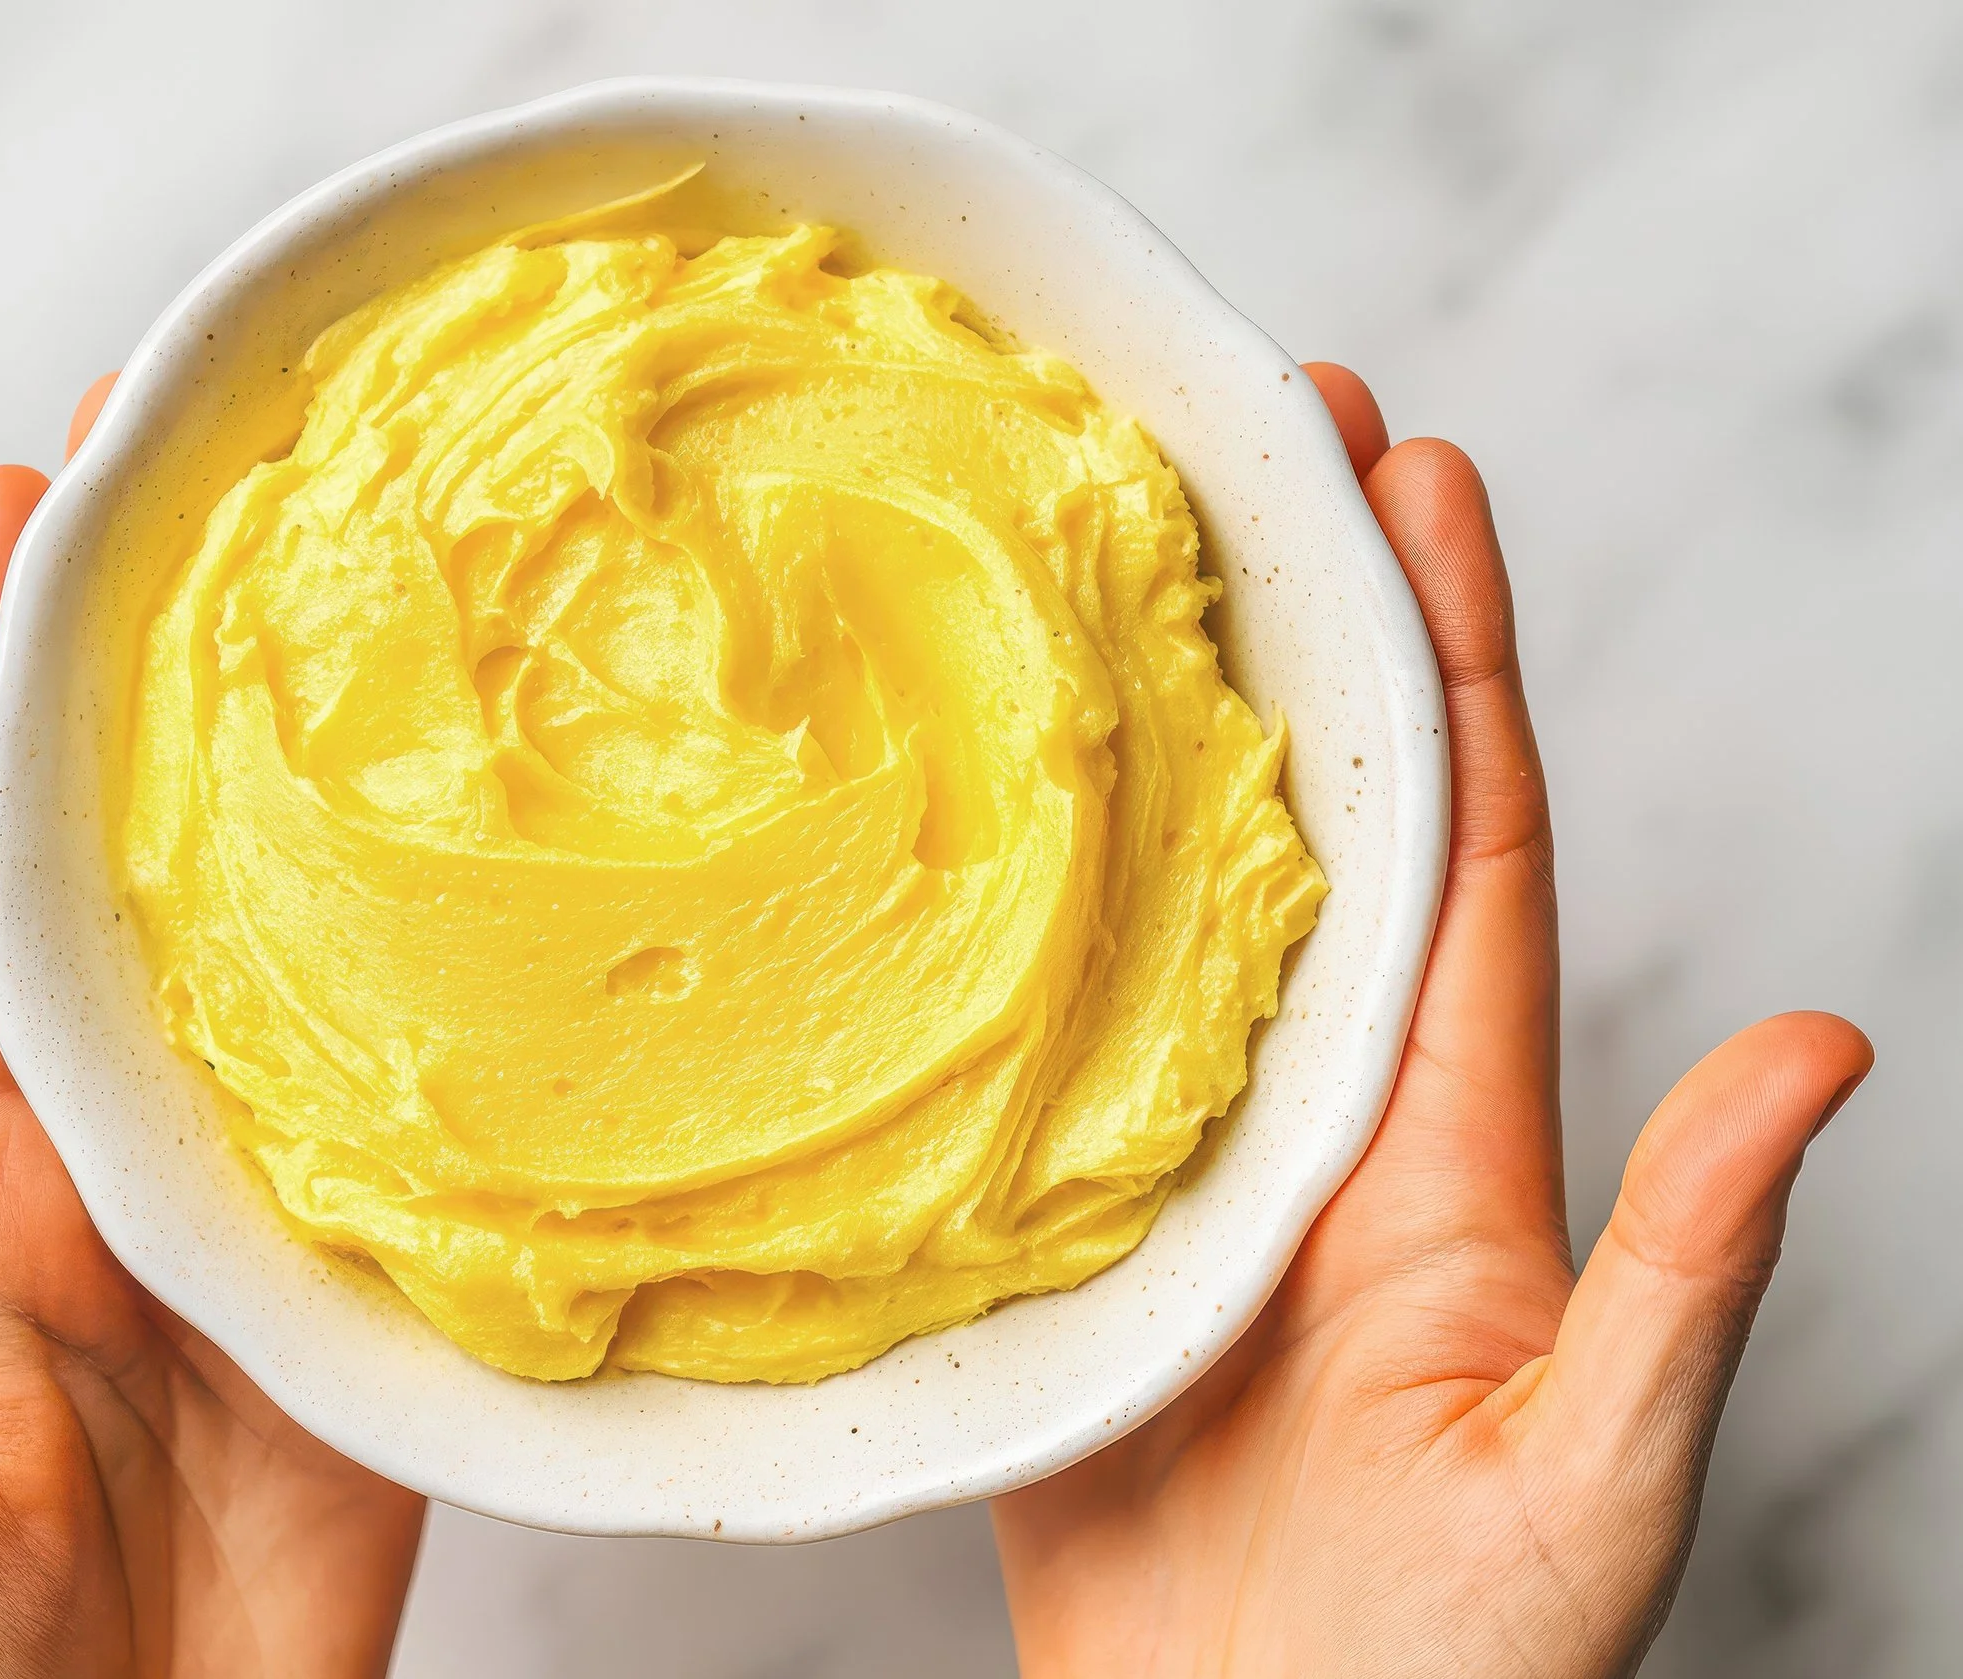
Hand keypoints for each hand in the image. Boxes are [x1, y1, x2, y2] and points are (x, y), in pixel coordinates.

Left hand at [0, 377, 423, 1678]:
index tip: (24, 496)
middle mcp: (118, 1142)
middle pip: (152, 861)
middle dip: (180, 666)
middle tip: (239, 479)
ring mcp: (258, 1201)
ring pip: (308, 953)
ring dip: (342, 794)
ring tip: (406, 617)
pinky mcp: (376, 1289)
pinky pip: (445, 1117)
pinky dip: (487, 1000)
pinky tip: (534, 885)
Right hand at [990, 364, 1872, 1677]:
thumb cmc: (1451, 1666)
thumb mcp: (1598, 1461)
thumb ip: (1691, 1261)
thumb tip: (1830, 1049)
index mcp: (1455, 1141)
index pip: (1468, 841)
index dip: (1453, 655)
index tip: (1421, 480)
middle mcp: (1329, 1118)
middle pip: (1320, 823)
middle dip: (1306, 625)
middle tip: (1264, 439)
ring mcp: (1193, 1169)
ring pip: (1171, 907)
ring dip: (1156, 736)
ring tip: (1110, 569)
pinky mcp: (1077, 1245)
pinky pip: (1037, 1056)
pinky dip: (1005, 930)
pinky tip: (958, 832)